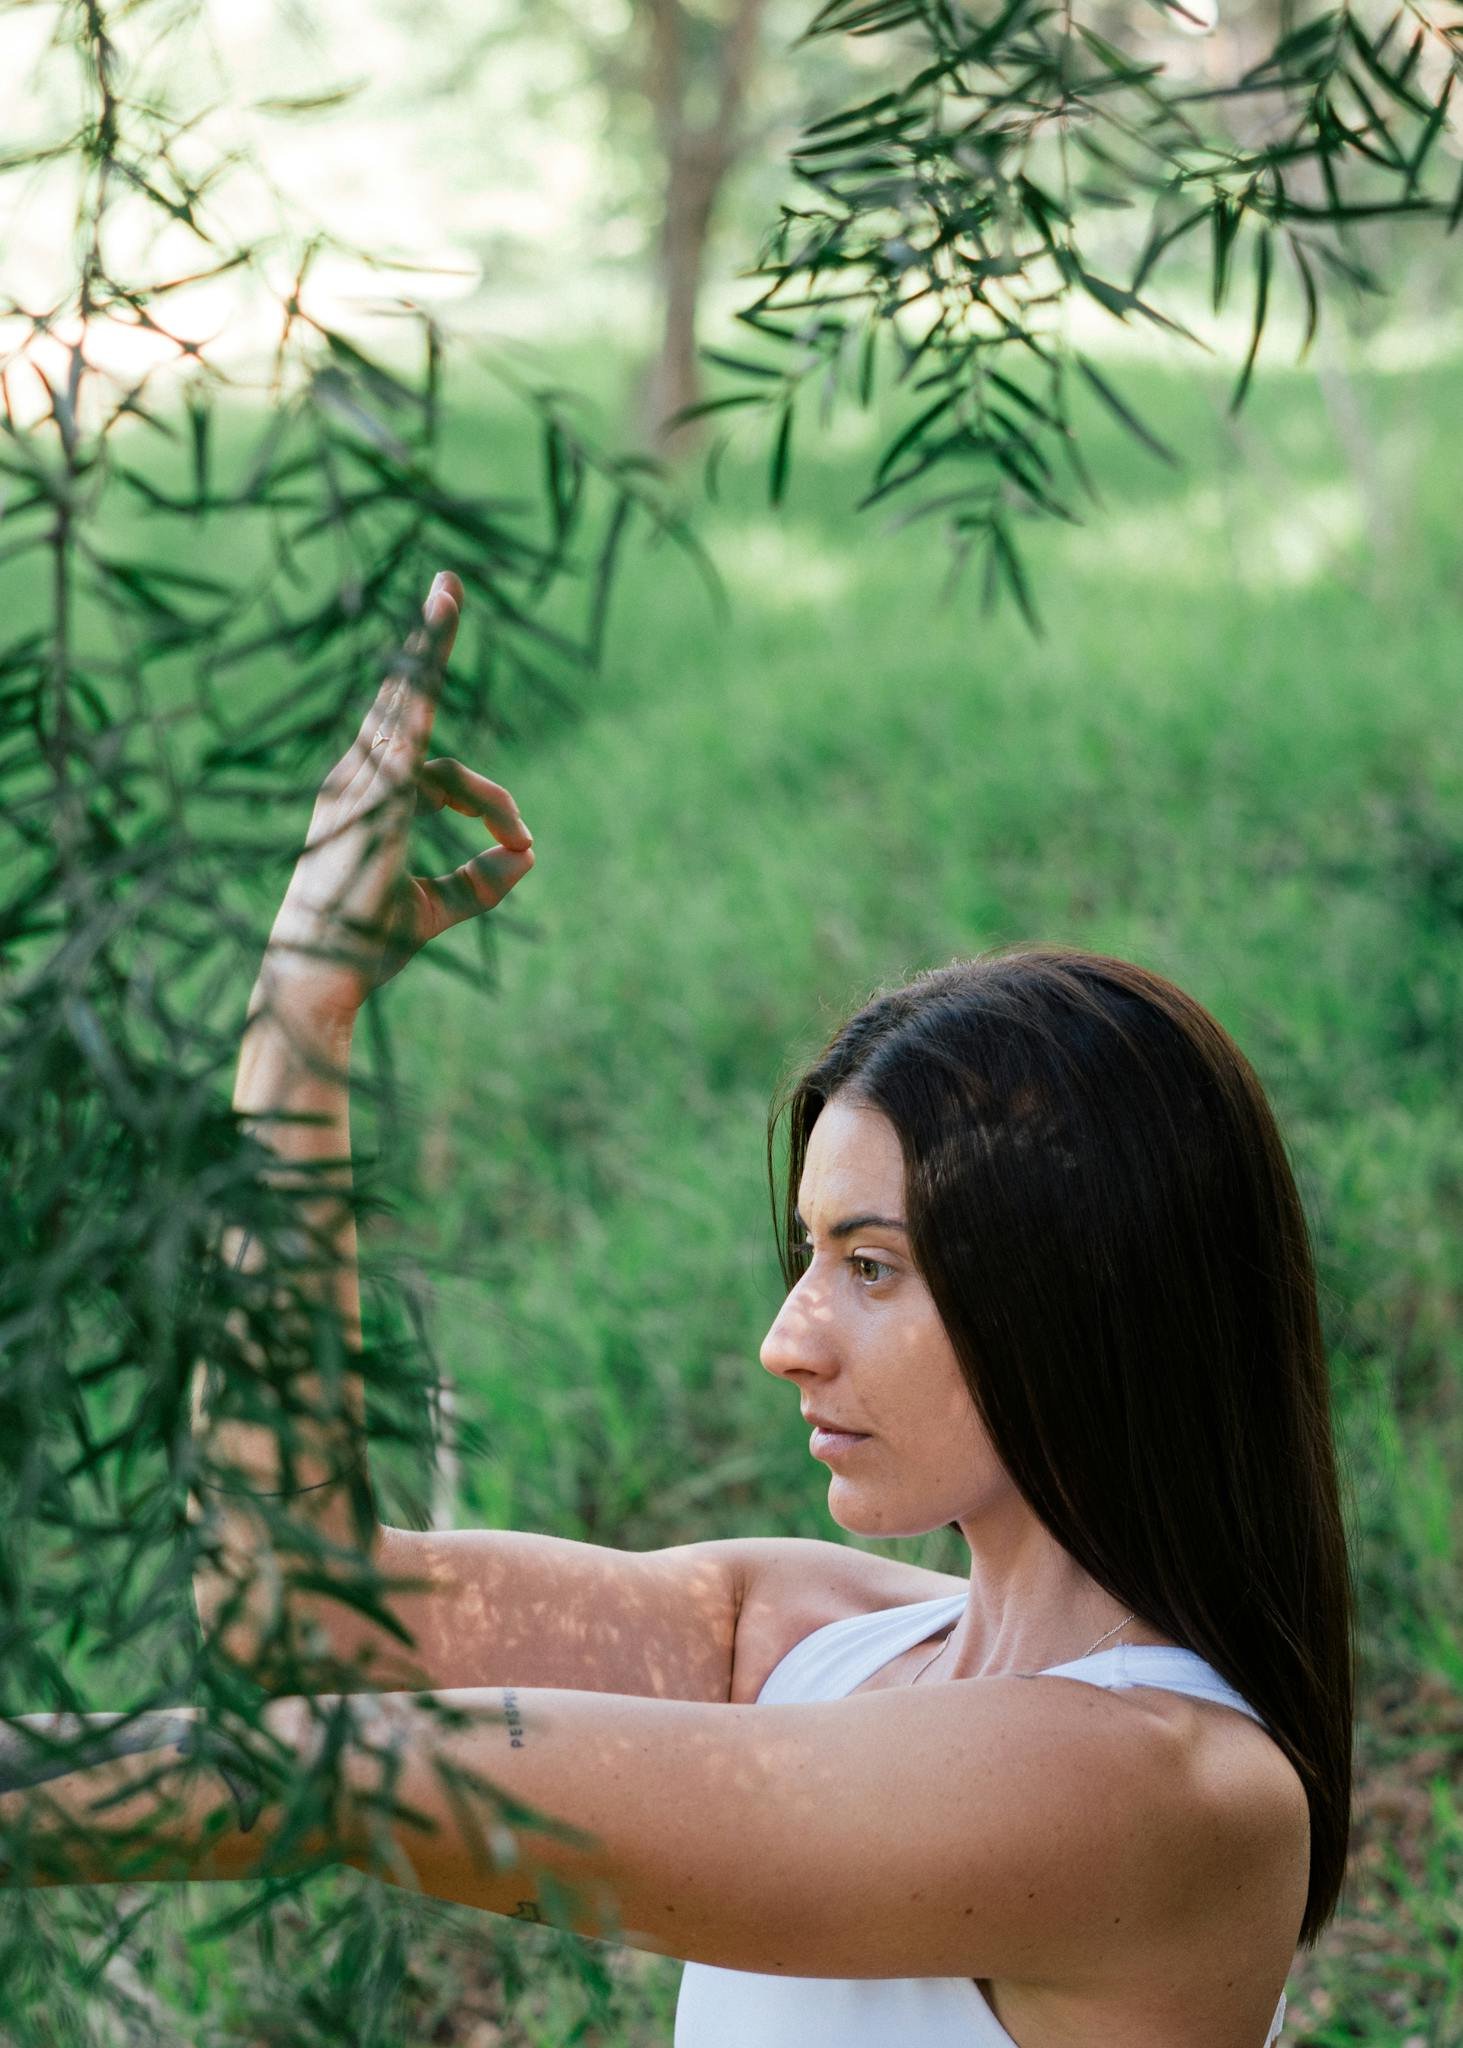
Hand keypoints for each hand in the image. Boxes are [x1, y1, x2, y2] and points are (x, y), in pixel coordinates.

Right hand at [258, 571, 533, 1022]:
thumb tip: (529, 854)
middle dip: (429, 647)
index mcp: (369, 801)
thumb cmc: (366, 946)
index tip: (522, 840)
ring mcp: (360, 781)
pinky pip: (405, 725)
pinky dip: (421, 680)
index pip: (441, 776)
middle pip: (406, 703)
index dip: (490, 803)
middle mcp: (358, 779)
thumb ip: (482, 881)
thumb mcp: (437, 909)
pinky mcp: (373, 793)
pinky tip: (437, 625)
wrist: (320, 976)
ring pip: (406, 702)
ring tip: (447, 590)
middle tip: (449, 586)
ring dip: (429, 647)